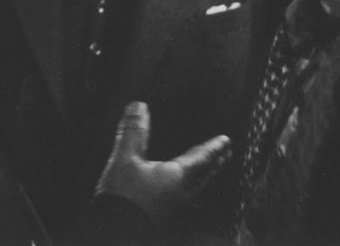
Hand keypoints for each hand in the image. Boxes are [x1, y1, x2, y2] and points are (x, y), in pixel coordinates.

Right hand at [95, 101, 231, 223]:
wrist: (112, 234)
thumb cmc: (123, 200)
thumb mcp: (124, 161)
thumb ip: (133, 133)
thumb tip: (138, 106)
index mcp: (180, 177)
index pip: (204, 158)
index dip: (215, 148)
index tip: (226, 141)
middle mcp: (184, 194)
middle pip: (206, 175)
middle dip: (214, 163)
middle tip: (224, 154)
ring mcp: (177, 209)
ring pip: (197, 188)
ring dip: (204, 176)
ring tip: (207, 169)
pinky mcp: (167, 218)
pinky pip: (185, 197)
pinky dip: (190, 187)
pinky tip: (180, 190)